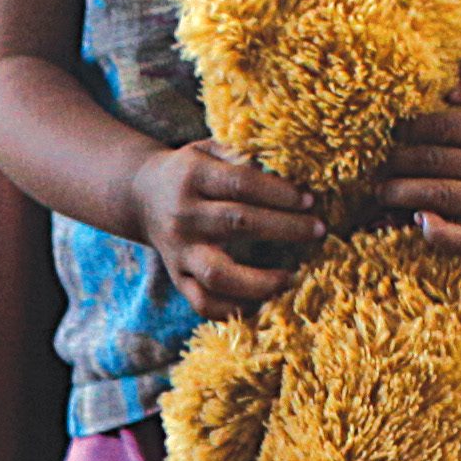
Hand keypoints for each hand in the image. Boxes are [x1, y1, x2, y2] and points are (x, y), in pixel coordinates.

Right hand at [126, 136, 322, 313]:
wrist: (142, 196)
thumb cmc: (191, 171)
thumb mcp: (210, 150)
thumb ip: (243, 156)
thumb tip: (289, 169)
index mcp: (192, 177)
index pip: (242, 184)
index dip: (279, 192)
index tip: (309, 199)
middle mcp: (184, 215)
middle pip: (238, 223)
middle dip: (285, 228)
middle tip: (318, 230)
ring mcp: (179, 251)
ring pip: (219, 274)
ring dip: (260, 281)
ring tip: (291, 278)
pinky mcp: (177, 278)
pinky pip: (203, 303)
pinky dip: (233, 310)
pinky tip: (262, 302)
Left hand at [365, 54, 460, 256]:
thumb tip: (452, 94)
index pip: (444, 128)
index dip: (411, 129)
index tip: (396, 130)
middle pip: (437, 162)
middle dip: (399, 161)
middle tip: (382, 161)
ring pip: (442, 197)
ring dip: (402, 194)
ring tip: (381, 190)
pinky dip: (439, 235)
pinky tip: (417, 222)